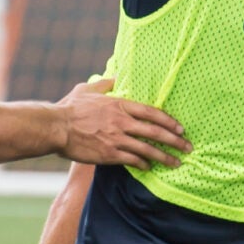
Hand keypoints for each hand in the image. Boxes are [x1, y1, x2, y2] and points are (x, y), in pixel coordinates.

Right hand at [55, 78, 188, 169]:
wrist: (55, 127)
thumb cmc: (70, 108)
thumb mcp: (87, 89)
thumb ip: (104, 84)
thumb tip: (115, 76)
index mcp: (119, 104)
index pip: (152, 112)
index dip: (169, 121)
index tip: (180, 128)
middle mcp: (122, 122)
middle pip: (156, 131)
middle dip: (175, 141)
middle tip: (188, 147)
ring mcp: (117, 139)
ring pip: (147, 149)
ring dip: (164, 157)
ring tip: (176, 163)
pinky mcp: (109, 154)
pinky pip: (132, 160)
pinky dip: (143, 164)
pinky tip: (149, 168)